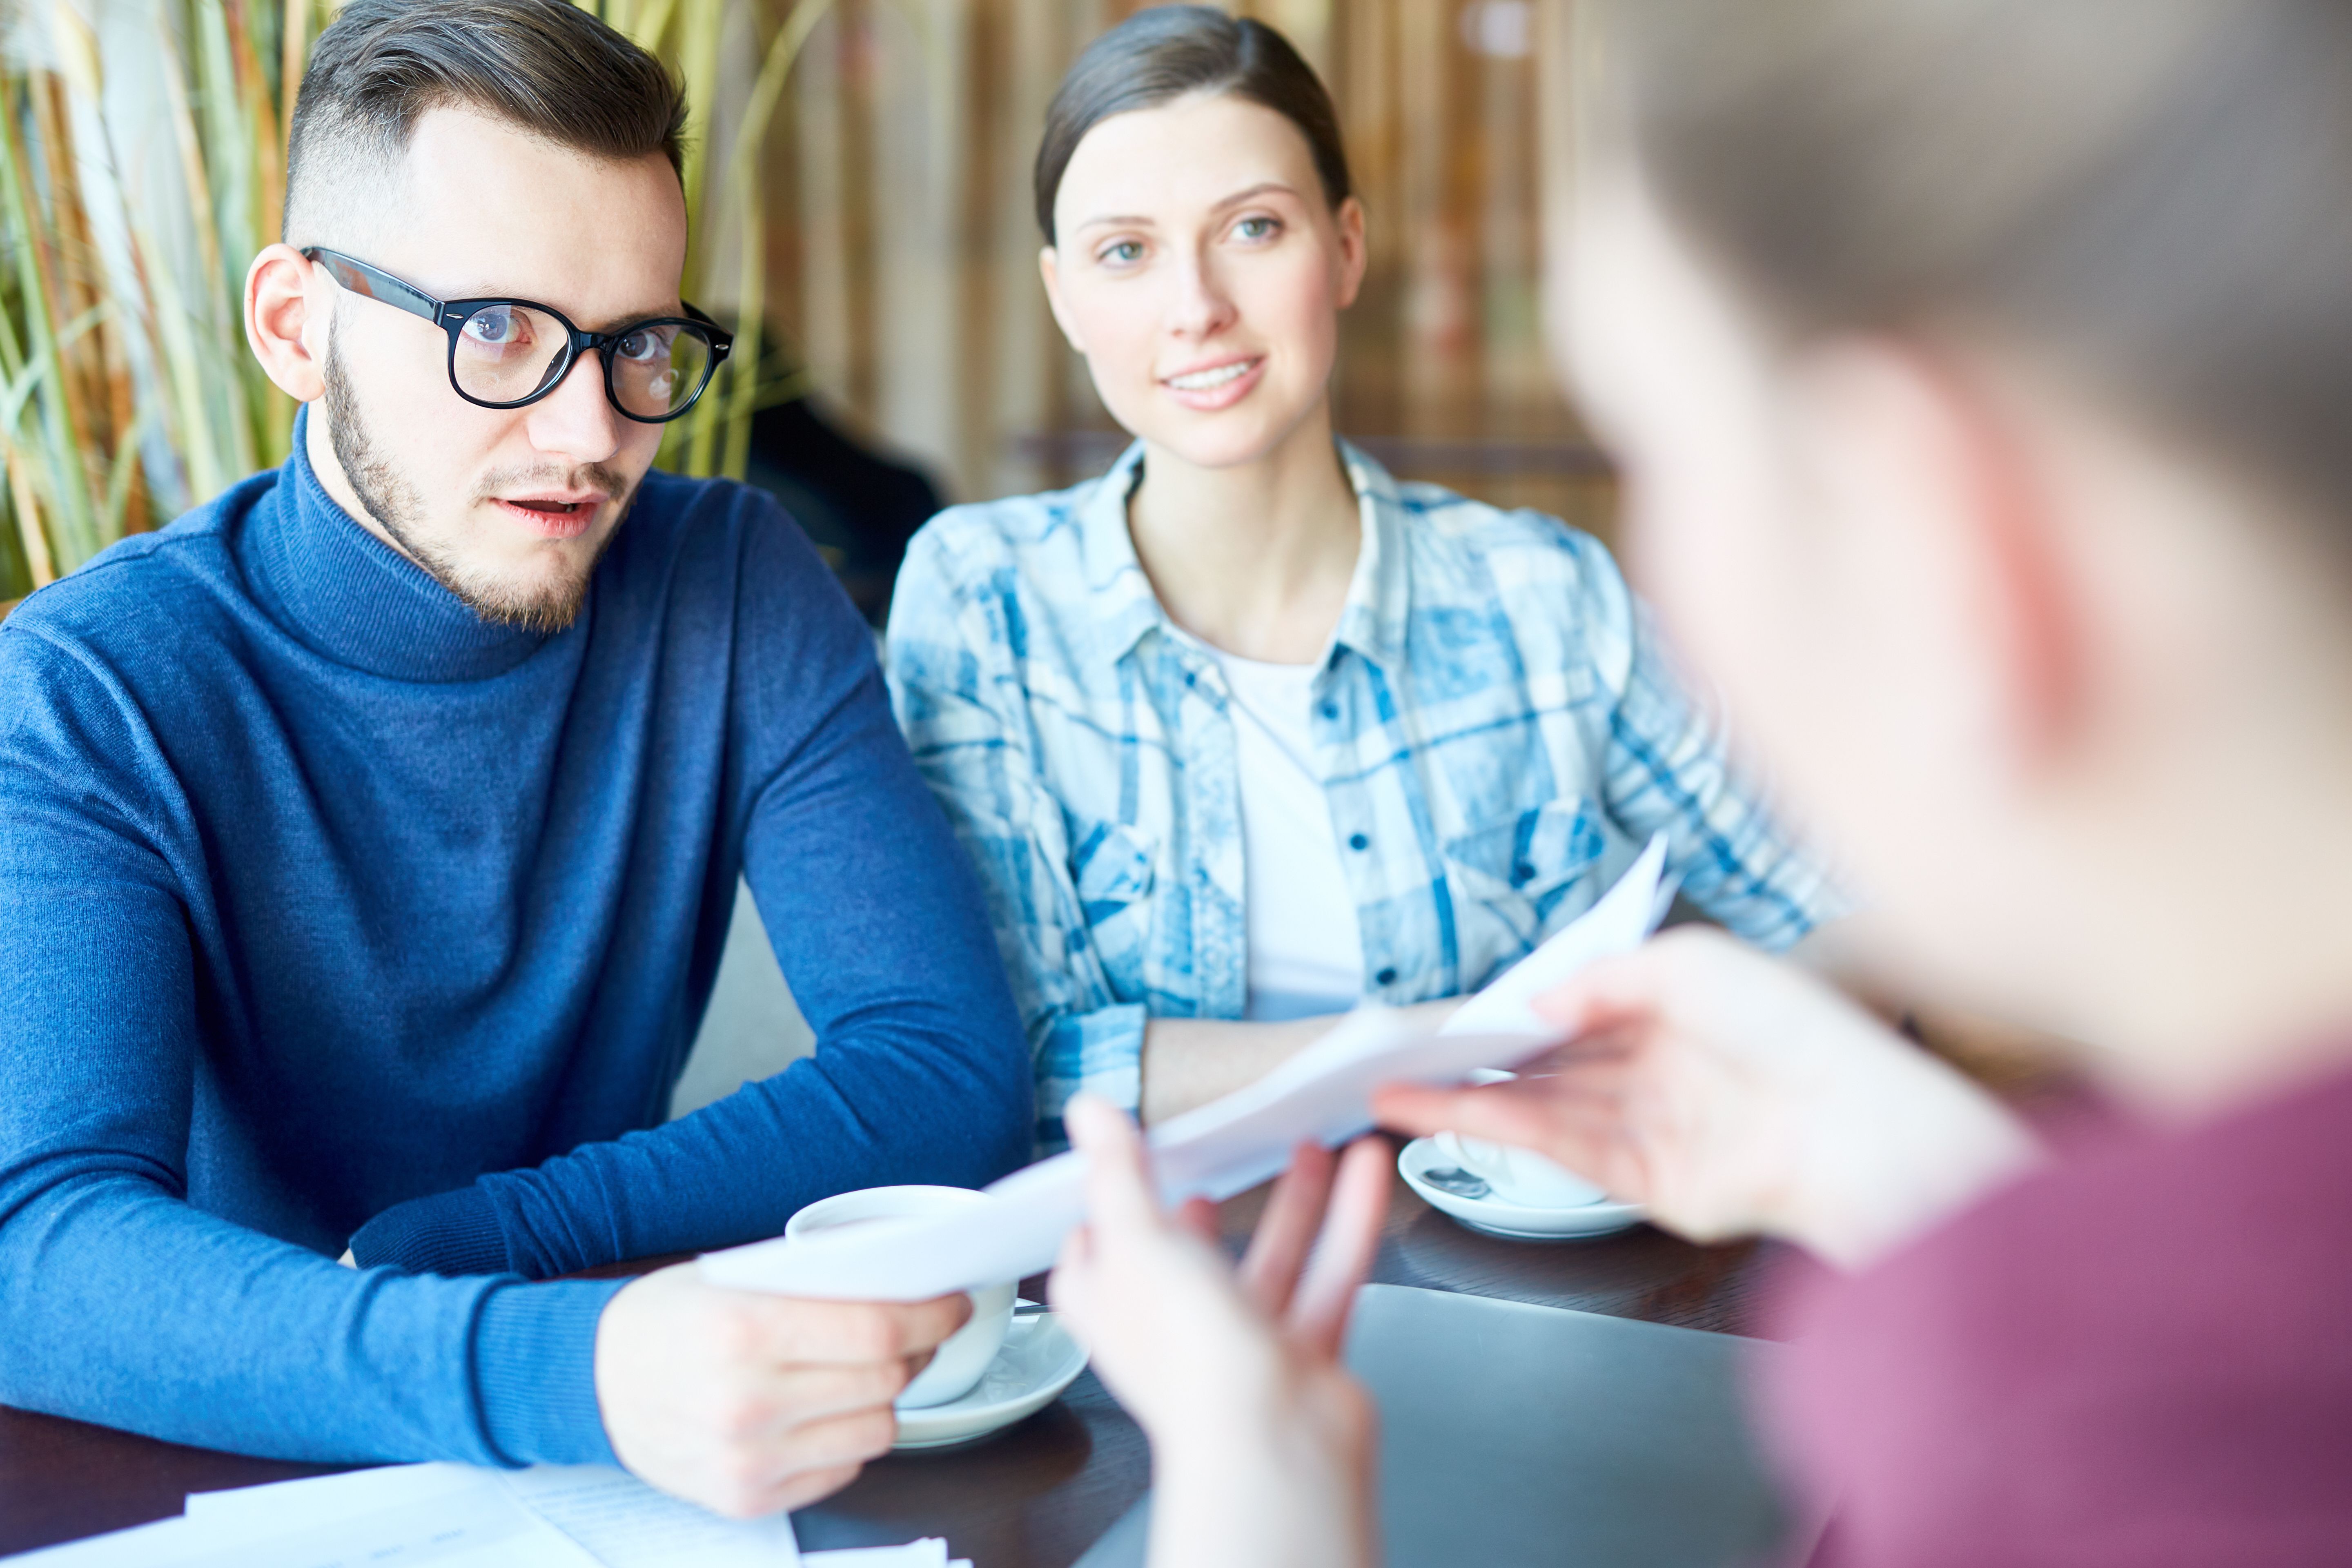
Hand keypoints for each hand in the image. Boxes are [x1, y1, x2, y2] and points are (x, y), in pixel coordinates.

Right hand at [594, 1261, 968, 1516]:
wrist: (592, 1383)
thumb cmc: (668, 1321)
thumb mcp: (734, 1276)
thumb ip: (815, 1282)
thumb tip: (906, 1282)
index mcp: (744, 1331)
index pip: (878, 1329)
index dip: (932, 1314)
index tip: (951, 1301)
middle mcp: (746, 1402)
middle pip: (885, 1378)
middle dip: (920, 1347)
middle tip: (920, 1328)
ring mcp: (747, 1459)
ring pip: (877, 1429)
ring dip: (886, 1395)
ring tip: (867, 1369)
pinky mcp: (746, 1498)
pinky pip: (842, 1468)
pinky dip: (849, 1436)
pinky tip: (826, 1408)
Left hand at [1050, 1095, 1386, 1567]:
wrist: (1274, 1443)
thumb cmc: (1191, 1359)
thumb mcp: (1138, 1239)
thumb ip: (1118, 1172)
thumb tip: (1088, 1113)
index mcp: (1117, 1308)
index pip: (1093, 1257)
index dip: (1103, 1211)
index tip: (1121, 1162)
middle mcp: (1175, 1329)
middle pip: (1189, 1253)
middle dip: (1210, 1198)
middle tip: (1225, 1151)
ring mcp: (1242, 1345)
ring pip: (1270, 1260)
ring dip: (1294, 1202)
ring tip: (1310, 1145)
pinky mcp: (1304, 1354)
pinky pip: (1328, 1275)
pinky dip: (1348, 1223)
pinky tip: (1365, 1175)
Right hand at [1375, 927, 2039, 1267]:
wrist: (1852, 1123)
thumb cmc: (1795, 1031)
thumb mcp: (1693, 961)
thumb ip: (1604, 978)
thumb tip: (1538, 1005)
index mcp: (1680, 1014)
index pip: (1581, 1012)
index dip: (1515, 1013)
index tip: (1457, 1013)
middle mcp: (1660, 1071)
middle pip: (1549, 1066)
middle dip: (1475, 1062)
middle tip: (1403, 1056)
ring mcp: (1649, 1127)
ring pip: (1538, 1110)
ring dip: (1463, 1102)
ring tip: (1393, 1092)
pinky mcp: (1642, 1179)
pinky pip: (1555, 1148)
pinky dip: (1494, 1131)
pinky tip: (1444, 1114)